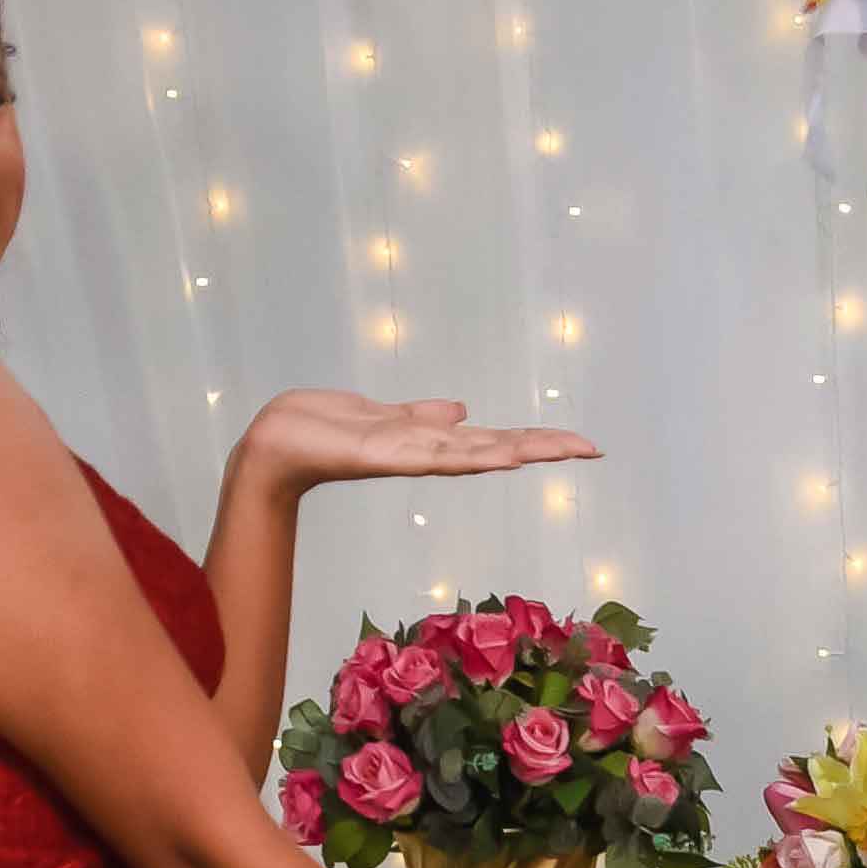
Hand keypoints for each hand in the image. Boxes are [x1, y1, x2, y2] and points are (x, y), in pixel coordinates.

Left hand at [230, 388, 600, 500]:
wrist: (274, 444)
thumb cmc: (318, 428)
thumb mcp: (379, 415)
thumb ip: (420, 416)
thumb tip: (462, 411)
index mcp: (426, 443)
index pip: (491, 440)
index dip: (534, 440)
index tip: (577, 441)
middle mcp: (425, 454)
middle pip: (495, 448)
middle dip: (543, 447)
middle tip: (592, 447)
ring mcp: (406, 457)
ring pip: (473, 454)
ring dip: (517, 449)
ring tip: (559, 448)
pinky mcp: (382, 455)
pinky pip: (430, 454)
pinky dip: (465, 453)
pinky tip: (495, 451)